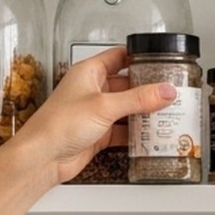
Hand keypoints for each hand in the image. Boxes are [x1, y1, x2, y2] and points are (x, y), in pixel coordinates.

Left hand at [11, 47, 179, 184]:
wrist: (43, 157)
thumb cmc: (59, 125)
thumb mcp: (104, 106)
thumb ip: (138, 98)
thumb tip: (165, 91)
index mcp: (89, 73)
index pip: (119, 56)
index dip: (139, 57)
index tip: (161, 60)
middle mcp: (92, 90)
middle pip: (127, 84)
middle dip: (148, 89)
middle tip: (171, 91)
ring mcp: (96, 113)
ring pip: (127, 108)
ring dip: (145, 112)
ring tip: (168, 113)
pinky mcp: (99, 133)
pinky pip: (124, 130)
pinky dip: (137, 133)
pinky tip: (151, 135)